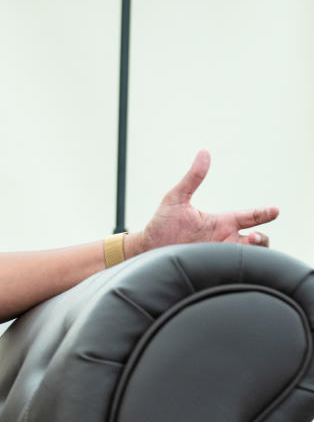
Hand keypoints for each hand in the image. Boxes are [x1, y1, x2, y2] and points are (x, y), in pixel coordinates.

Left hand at [129, 149, 277, 256]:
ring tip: (245, 247)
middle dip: (260, 238)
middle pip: (257, 240)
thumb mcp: (176, 198)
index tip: (274, 210)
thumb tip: (204, 152)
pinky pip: (231, 270)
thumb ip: (192, 178)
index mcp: (220, 222)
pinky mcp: (211, 267)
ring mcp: (218, 254)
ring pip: (248, 256)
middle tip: (253, 236)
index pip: (249, 216)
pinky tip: (233, 264)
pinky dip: (238, 266)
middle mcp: (224, 239)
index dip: (263, 213)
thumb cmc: (160, 224)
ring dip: (251, 253)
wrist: (146, 248)